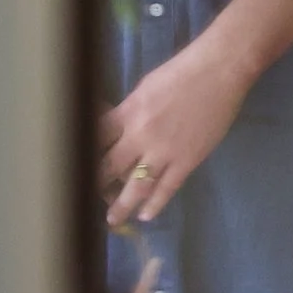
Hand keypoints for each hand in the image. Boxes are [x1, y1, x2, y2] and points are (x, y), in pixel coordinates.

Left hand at [97, 31, 253, 226]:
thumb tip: (119, 128)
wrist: (217, 74)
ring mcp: (165, 151)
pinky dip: (156, 203)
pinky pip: (168, 187)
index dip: (86, 152)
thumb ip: (130, 111)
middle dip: (97, 182)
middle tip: (85, 196)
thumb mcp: (143, 88)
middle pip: (111, 165)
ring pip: (138, 185)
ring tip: (112, 219)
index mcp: (127, 112)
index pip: (98, 137)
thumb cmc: (179, 73)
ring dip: (123, 204)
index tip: (76, 165)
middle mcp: (141, 134)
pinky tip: (146, 215)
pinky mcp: (188, 161)